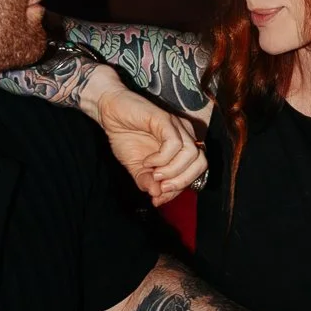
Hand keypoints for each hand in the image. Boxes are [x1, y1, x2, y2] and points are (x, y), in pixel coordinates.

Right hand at [82, 64, 207, 203]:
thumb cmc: (125, 135)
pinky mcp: (165, 119)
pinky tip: (148, 161)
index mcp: (182, 148)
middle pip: (201, 163)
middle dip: (182, 182)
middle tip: (161, 186)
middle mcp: (185, 136)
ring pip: (192, 154)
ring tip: (154, 173)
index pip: (195, 172)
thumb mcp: (135, 166)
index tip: (158, 199)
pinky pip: (175, 144)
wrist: (109, 112)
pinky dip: (162, 158)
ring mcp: (177, 127)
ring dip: (173, 170)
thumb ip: (147, 181)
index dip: (180, 189)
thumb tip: (156, 195)